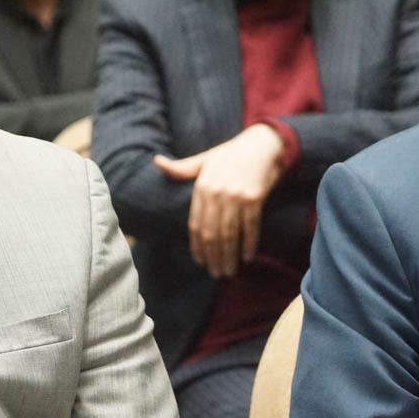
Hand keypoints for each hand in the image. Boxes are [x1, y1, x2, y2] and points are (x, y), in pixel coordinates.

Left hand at [154, 124, 287, 278]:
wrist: (262, 143)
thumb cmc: (231, 154)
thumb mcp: (205, 159)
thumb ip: (182, 168)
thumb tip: (156, 162)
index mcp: (202, 186)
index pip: (195, 224)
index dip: (197, 246)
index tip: (200, 262)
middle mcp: (217, 193)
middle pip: (211, 233)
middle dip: (213, 257)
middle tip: (216, 273)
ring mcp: (236, 196)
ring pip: (229, 234)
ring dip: (229, 256)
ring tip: (228, 271)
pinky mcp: (254, 198)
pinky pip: (250, 227)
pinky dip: (249, 244)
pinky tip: (247, 257)